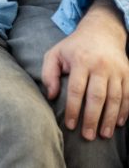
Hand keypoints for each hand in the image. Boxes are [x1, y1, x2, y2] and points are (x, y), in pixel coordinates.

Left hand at [42, 0, 128, 139]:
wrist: (101, 32)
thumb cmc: (74, 47)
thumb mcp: (55, 54)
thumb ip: (48, 74)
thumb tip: (50, 96)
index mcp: (80, 61)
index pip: (76, 90)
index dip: (73, 109)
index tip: (69, 125)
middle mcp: (100, 66)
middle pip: (97, 97)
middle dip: (92, 118)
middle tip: (87, 136)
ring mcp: (116, 70)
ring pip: (115, 98)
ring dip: (109, 118)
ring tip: (103, 134)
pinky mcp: (128, 73)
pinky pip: (128, 95)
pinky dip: (125, 110)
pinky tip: (118, 123)